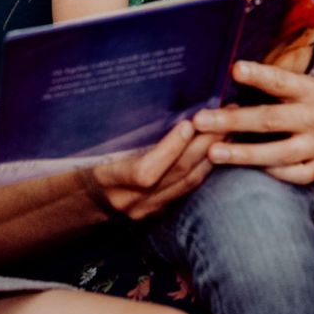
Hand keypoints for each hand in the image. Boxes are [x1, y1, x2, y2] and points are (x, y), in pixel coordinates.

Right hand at [83, 120, 217, 220]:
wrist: (85, 199)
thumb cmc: (88, 162)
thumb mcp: (96, 145)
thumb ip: (120, 133)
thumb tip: (151, 101)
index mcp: (110, 181)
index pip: (145, 172)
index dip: (170, 149)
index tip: (189, 125)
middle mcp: (132, 201)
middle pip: (175, 176)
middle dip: (203, 146)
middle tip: (223, 119)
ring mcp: (149, 210)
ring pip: (188, 183)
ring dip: (211, 155)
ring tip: (227, 129)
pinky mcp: (161, 212)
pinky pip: (189, 189)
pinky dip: (204, 167)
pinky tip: (218, 149)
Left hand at [192, 61, 313, 184]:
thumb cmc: (306, 98)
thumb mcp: (295, 83)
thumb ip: (266, 85)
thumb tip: (224, 84)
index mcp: (309, 89)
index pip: (281, 81)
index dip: (258, 75)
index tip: (234, 69)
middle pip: (271, 120)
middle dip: (233, 121)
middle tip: (200, 122)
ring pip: (280, 153)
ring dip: (244, 154)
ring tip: (213, 153)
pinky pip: (295, 175)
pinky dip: (272, 172)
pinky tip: (248, 169)